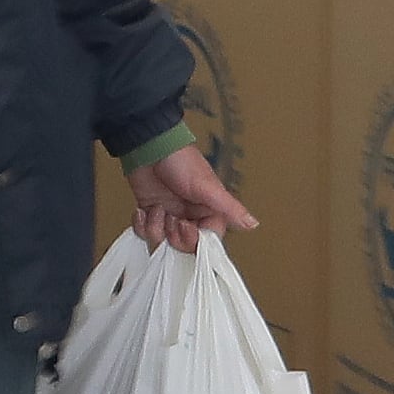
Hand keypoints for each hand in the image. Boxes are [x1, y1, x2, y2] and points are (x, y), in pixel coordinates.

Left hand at [128, 146, 256, 253]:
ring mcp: (169, 215)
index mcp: (209, 212)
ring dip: (156, 227)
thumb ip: (229, 208)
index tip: (186, 227)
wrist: (149, 147)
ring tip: (158, 208)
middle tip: (172, 218)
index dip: (195, 240)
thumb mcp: (207, 187)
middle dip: (175, 235)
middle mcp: (190, 216)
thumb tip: (253, 223)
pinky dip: (141, 223)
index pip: (207, 241)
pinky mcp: (151, 213)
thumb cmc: (180, 160)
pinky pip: (145, 232)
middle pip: (184, 246)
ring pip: (162, 241)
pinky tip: (143, 210)